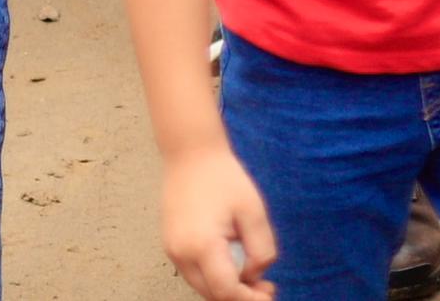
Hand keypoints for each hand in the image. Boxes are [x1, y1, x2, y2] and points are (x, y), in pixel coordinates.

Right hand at [157, 143, 279, 300]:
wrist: (190, 153)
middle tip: (267, 287)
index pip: (226, 292)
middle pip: (212, 295)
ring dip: (226, 287)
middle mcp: (181, 253)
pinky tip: (232, 261)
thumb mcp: (253, 211)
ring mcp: (172, 251)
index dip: (249, 300)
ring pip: (202, 286)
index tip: (269, 296)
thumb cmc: (223, 177)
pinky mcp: (170, 246)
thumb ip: (261, 250)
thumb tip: (255, 275)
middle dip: (240, 296)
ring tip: (251, 273)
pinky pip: (194, 273)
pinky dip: (214, 276)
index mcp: (202, 245)